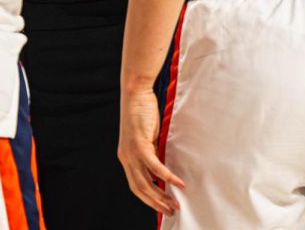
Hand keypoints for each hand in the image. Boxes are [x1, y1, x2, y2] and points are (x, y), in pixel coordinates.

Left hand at [118, 84, 183, 214]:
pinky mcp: (139, 145)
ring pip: (146, 182)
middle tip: (171, 210)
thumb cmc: (142, 112)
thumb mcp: (148, 138)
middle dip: (156, 202)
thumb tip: (162, 168)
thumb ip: (152, 153)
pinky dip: (167, 177)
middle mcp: (126, 158)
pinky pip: (155, 167)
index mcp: (126, 157)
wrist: (135, 93)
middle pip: (140, 188)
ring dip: (162, 195)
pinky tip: (178, 184)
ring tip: (176, 203)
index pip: (135, 185)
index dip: (148, 198)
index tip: (161, 206)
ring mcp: (131, 152)